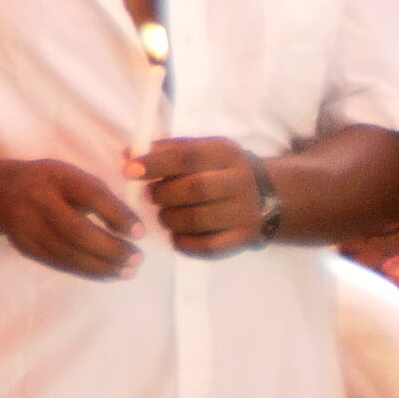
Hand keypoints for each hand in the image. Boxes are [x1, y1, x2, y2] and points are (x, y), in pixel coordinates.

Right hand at [0, 159, 139, 277]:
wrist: (2, 192)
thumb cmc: (50, 183)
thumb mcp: (71, 176)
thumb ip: (98, 195)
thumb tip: (131, 227)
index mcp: (55, 176)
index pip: (90, 196)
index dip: (116, 215)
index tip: (140, 233)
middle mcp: (37, 200)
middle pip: (77, 231)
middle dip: (111, 249)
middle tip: (138, 258)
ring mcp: (27, 226)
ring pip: (69, 253)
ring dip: (103, 266)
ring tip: (128, 270)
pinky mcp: (26, 246)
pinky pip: (60, 263)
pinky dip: (88, 271)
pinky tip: (108, 273)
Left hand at [135, 137, 267, 256]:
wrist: (270, 195)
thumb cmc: (218, 170)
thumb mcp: (201, 150)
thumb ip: (165, 150)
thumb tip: (128, 156)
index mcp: (224, 154)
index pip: (187, 156)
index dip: (155, 164)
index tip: (128, 171)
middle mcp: (239, 181)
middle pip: (196, 188)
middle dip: (164, 194)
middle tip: (151, 196)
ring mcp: (245, 212)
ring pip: (200, 219)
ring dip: (171, 219)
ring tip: (165, 215)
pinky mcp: (245, 238)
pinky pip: (209, 247)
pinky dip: (185, 243)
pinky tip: (177, 235)